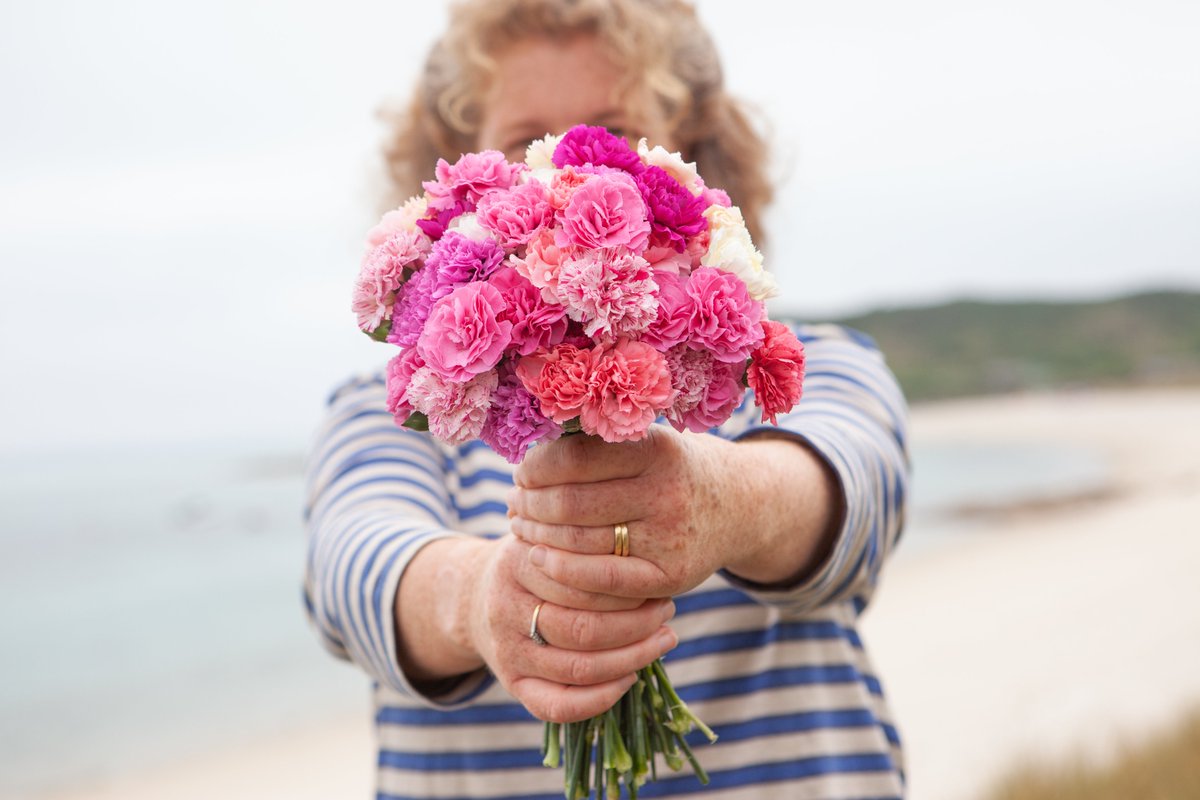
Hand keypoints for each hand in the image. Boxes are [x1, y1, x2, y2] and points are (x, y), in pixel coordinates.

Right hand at [466, 535, 677, 722]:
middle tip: (667, 610)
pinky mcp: (511, 684)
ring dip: (633, 658)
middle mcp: (506, 609)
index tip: (660, 580)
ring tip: (663, 639)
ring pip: (579, 668)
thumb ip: (584, 538)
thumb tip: (647, 551)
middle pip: (584, 628)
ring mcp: (506, 651)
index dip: (629, 586)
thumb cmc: (534, 561)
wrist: (474, 596)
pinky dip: (601, 698)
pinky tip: (631, 677)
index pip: (583, 582)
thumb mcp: (549, 535)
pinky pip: (558, 706)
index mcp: (517, 562)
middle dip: (638, 623)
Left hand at [507, 427, 740, 600]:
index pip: (574, 458)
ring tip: (521, 526)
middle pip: (570, 503)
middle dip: (530, 503)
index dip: (536, 467)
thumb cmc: (672, 469)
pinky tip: (538, 559)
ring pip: (579, 541)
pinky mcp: (670, 576)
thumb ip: (598, 443)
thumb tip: (526, 456)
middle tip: (513, 503)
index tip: (522, 472)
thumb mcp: (648, 441)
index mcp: (656, 449)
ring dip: (537, 535)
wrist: (738, 505)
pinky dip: (561, 571)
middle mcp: (666, 492)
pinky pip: (601, 580)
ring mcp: (670, 537)